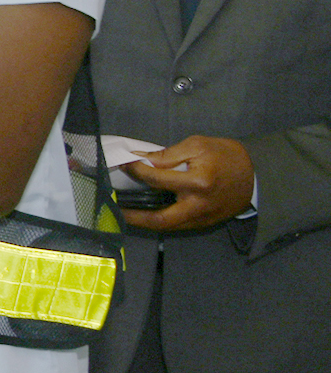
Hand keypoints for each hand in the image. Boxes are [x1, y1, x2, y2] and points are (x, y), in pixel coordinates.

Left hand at [122, 134, 254, 233]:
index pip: (156, 179)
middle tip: (113, 208)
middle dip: (133, 217)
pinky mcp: (205, 223)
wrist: (258, 174)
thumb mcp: (197, 145)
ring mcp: (202, 218)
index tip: (124, 164)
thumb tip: (141, 160)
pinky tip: (146, 212)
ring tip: (124, 213)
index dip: (137, 171)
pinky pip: (178, 225)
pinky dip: (160, 220)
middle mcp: (198, 205)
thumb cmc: (227, 155)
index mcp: (197, 182)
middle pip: (159, 219)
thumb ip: (167, 155)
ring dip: (144, 222)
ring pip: (167, 226)